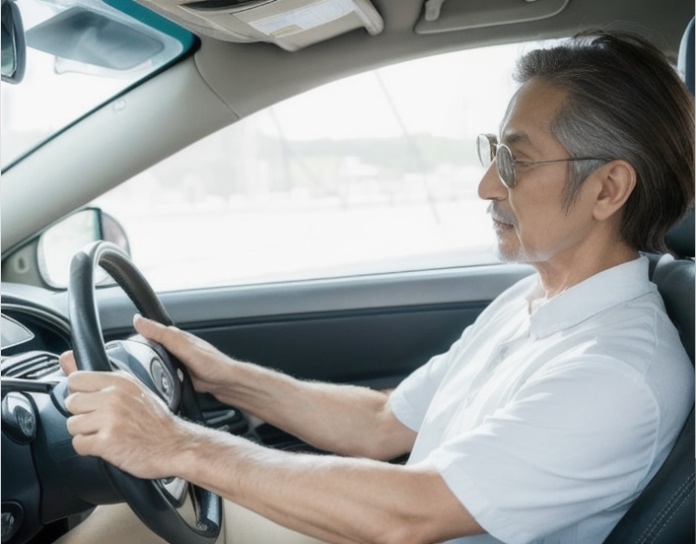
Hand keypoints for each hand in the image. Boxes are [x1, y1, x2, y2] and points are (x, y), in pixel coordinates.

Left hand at [60, 352, 188, 479]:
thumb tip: (65, 358)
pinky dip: (89, 448)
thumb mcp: (132, 389)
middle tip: (102, 420)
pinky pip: (79, 444)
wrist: (174, 444)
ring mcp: (110, 418)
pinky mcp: (107, 441)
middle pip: (71, 403)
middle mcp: (114, 396)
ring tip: (106, 433)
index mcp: (120, 381)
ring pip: (72, 425)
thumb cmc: (155, 420)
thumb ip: (97, 375)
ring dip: (86, 432)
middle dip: (83, 414)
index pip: (76, 379)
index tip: (94, 401)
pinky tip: (107, 445)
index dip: (82, 393)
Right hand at [133, 314, 236, 400]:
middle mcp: (176, 348)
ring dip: (148, 370)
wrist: (228, 384)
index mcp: (176, 337)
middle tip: (127, 366)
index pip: (149, 332)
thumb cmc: (212, 364)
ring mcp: (178, 362)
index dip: (135, 337)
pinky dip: (158, 380)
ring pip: (156, 364)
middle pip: (151, 350)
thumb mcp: (183, 347)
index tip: (121, 345)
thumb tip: (139, 320)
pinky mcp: (180, 376)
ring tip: (137, 377)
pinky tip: (154, 386)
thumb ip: (161, 335)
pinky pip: (163, 376)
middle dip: (139, 356)